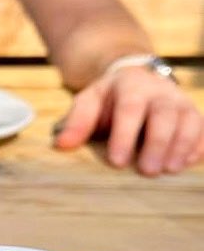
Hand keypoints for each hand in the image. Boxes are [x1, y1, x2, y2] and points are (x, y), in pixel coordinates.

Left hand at [53, 66, 203, 175]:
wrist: (135, 79)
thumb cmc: (108, 99)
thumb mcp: (88, 102)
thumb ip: (76, 122)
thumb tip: (61, 146)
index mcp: (130, 85)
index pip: (129, 108)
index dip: (125, 135)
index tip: (117, 162)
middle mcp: (160, 91)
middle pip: (164, 114)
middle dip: (157, 143)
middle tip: (148, 172)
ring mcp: (180, 102)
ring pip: (189, 119)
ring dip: (182, 145)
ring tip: (171, 170)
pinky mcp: (194, 115)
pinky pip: (203, 128)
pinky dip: (199, 145)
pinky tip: (188, 163)